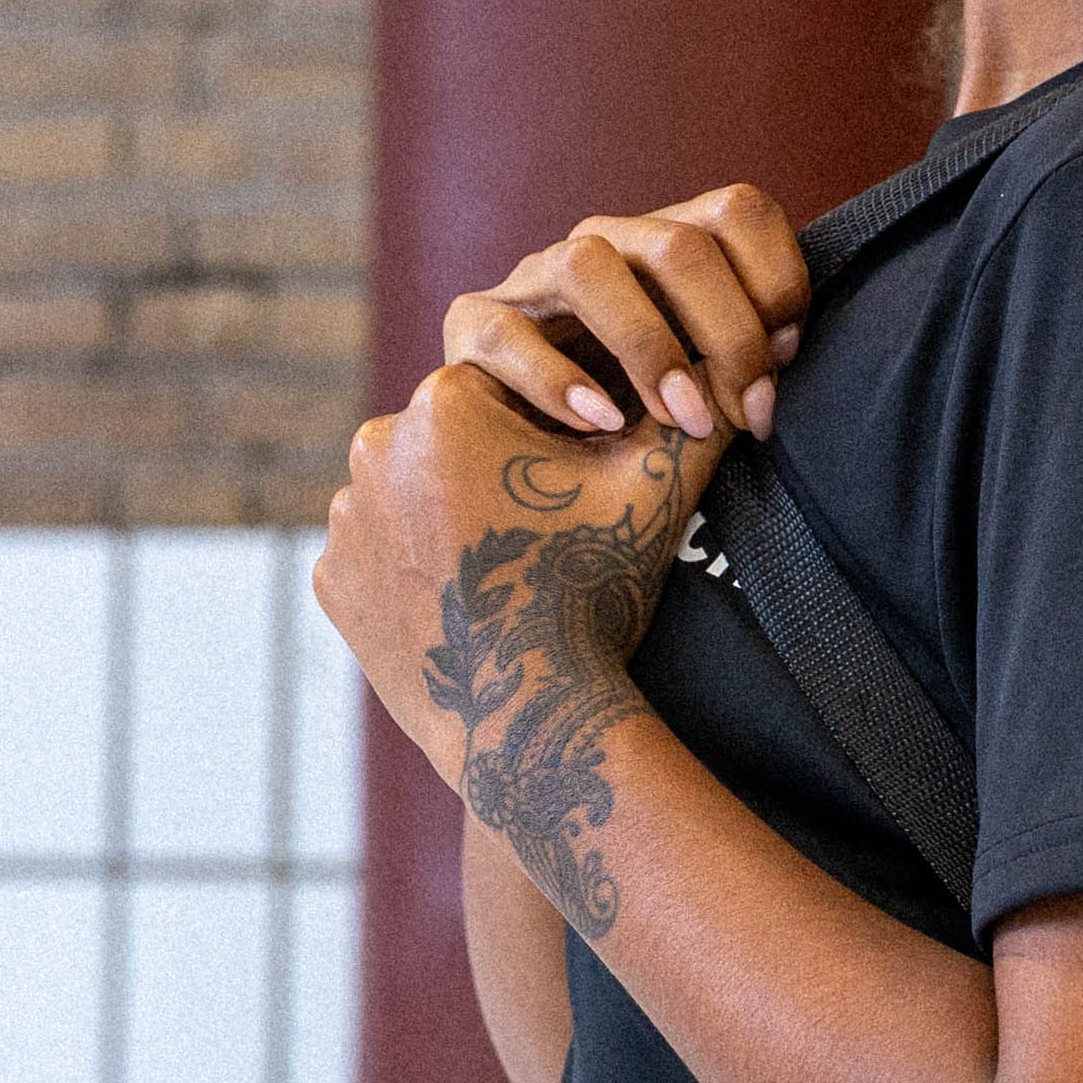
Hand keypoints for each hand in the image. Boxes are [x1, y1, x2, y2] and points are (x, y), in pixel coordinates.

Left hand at [311, 367, 715, 939]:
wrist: (527, 714)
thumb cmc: (593, 588)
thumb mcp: (657, 489)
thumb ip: (699, 415)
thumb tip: (751, 368)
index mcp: (447, 399)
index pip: (509, 393)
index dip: (554, 436)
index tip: (579, 483)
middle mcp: (375, 443)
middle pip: (453, 443)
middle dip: (497, 475)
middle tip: (547, 537)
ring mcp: (345, 518)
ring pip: (410, 497)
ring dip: (450, 520)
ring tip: (507, 573)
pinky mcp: (331, 579)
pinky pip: (379, 557)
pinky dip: (415, 572)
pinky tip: (464, 604)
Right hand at [446, 183, 808, 444]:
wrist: (530, 455)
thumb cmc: (640, 418)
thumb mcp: (706, 378)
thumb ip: (744, 356)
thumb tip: (785, 355)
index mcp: (668, 242)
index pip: (737, 210)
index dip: (778, 280)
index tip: (786, 359)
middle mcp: (604, 244)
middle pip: (677, 245)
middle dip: (728, 334)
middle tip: (747, 412)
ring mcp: (534, 278)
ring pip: (587, 265)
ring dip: (647, 347)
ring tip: (683, 419)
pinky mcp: (474, 323)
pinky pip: (506, 333)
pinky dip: (557, 380)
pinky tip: (602, 422)